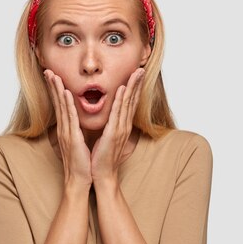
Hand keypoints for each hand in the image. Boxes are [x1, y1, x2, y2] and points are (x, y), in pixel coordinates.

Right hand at [43, 69, 91, 186]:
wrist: (80, 180)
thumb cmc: (82, 164)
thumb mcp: (78, 145)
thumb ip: (76, 133)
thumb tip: (77, 126)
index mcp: (66, 130)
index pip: (60, 106)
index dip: (56, 91)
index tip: (54, 77)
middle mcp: (64, 129)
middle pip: (57, 103)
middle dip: (53, 86)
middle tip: (48, 70)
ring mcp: (66, 133)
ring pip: (61, 107)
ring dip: (57, 90)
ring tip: (53, 76)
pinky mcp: (72, 138)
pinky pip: (70, 118)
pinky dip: (67, 105)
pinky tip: (65, 93)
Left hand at [91, 67, 144, 183]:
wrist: (101, 175)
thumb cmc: (101, 158)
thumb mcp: (106, 138)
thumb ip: (109, 126)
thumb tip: (108, 118)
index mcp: (121, 126)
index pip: (129, 104)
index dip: (134, 89)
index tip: (136, 75)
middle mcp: (123, 126)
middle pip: (132, 101)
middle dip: (137, 84)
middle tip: (141, 68)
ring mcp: (120, 129)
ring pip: (127, 104)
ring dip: (132, 87)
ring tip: (137, 73)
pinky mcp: (113, 134)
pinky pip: (117, 114)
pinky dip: (120, 101)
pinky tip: (122, 89)